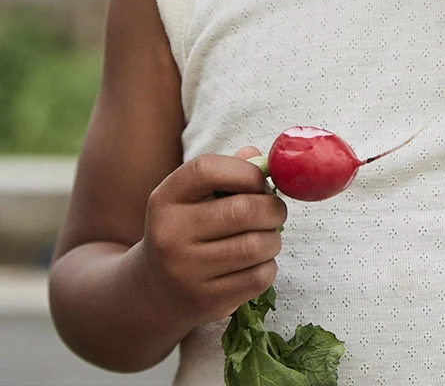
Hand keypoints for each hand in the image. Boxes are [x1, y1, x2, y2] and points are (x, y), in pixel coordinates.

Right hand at [133, 148, 287, 328]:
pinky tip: (256, 263)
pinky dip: (268, 266)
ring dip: (274, 239)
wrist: (152, 290)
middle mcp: (170, 235)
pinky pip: (258, 277)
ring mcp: (186, 272)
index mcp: (166, 199)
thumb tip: (263, 159)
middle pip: (243, 210)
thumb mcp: (192, 197)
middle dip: (273, 208)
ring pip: (256, 246)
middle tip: (276, 211)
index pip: (207, 169)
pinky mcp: (205, 301)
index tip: (260, 182)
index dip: (246, 171)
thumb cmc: (186, 229)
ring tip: (267, 237)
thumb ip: (227, 171)